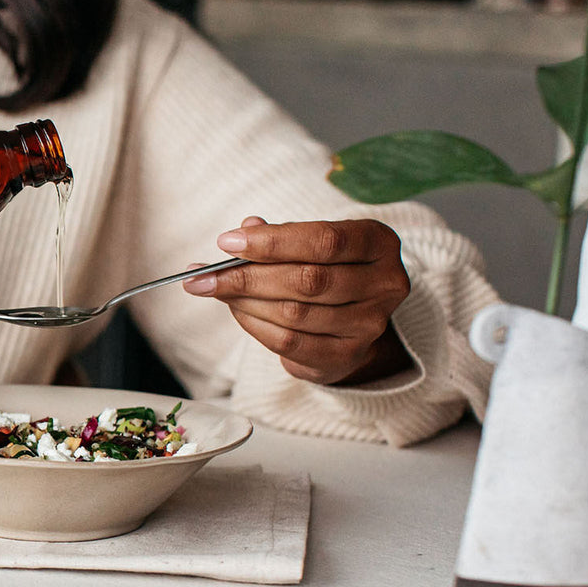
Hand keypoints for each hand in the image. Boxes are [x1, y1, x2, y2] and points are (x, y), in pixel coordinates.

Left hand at [183, 217, 412, 384]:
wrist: (350, 320)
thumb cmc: (325, 268)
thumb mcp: (309, 243)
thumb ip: (280, 235)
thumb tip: (243, 230)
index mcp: (379, 243)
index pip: (325, 240)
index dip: (273, 242)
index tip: (227, 242)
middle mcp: (384, 284)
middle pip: (307, 280)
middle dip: (247, 276)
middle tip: (203, 275)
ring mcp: (369, 325)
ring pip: (294, 313)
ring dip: (244, 301)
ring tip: (213, 289)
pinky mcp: (347, 356)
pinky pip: (289, 342)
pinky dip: (253, 324)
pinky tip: (235, 310)